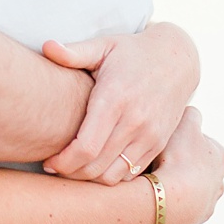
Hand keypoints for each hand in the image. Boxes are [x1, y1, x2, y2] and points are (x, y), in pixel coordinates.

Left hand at [40, 22, 201, 182]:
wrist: (177, 60)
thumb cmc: (131, 52)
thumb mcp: (104, 45)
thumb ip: (74, 52)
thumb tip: (46, 46)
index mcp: (115, 99)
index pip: (87, 147)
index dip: (64, 161)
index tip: (48, 161)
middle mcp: (134, 122)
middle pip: (97, 166)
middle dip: (70, 173)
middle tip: (53, 167)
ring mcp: (150, 136)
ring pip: (114, 175)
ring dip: (90, 178)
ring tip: (72, 168)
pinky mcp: (158, 144)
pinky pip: (132, 174)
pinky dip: (111, 176)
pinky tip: (95, 165)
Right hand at [144, 107, 223, 223]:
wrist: (169, 201)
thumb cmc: (178, 160)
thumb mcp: (183, 123)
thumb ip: (186, 113)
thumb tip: (184, 108)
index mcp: (221, 157)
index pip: (200, 138)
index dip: (180, 135)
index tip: (165, 138)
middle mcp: (218, 183)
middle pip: (194, 165)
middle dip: (178, 161)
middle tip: (155, 157)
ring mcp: (204, 204)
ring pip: (184, 187)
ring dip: (171, 182)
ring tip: (149, 177)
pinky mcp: (187, 222)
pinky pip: (172, 205)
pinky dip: (164, 199)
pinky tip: (150, 193)